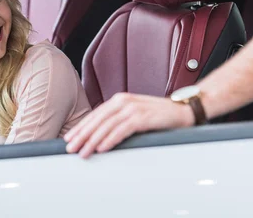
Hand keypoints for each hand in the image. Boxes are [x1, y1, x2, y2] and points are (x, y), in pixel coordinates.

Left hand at [64, 93, 195, 157]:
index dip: (81, 127)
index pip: (95, 115)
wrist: (183, 110)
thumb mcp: (134, 114)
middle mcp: (123, 101)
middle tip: (70, 148)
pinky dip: (110, 139)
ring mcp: (133, 108)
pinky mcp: (142, 117)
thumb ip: (119, 120)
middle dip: (82, 135)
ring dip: (93, 140)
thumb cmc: (158, 115)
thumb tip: (99, 135)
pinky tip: (101, 148)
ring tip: (83, 152)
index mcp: (119, 100)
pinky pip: (122, 130)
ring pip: (106, 126)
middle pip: (97, 120)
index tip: (69, 138)